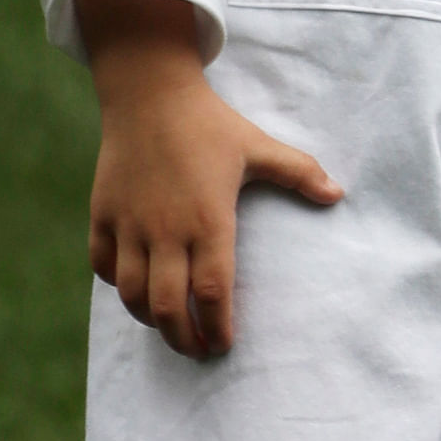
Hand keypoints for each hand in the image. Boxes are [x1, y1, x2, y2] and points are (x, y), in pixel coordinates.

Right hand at [76, 0, 341, 359]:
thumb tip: (338, 194)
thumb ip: (299, 173)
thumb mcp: (258, 146)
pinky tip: (135, 287)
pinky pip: (103, 264)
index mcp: (207, 220)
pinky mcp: (102, 212)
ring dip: (149, 318)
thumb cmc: (209, 123)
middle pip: (168, 305)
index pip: (212, 290)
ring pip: (130, 293)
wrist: (149, 92)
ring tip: (169, 325)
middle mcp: (165, 229)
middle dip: (183, 338)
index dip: (218, 325)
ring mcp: (129, 223)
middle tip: (198, 349)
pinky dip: (116, 284)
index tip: (225, 344)